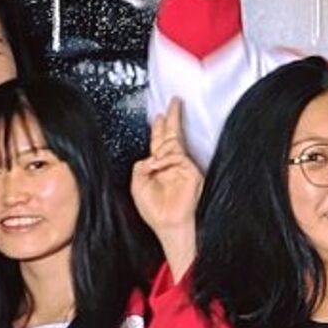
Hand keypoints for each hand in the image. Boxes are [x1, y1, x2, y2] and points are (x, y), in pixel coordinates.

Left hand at [129, 99, 203, 268]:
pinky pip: (176, 156)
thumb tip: (151, 157)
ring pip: (174, 142)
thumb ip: (140, 167)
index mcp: (158, 168)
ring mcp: (182, 167)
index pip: (159, 143)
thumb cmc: (155, 212)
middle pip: (170, 136)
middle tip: (173, 103)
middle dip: (171, 119)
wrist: (169, 225)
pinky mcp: (190, 171)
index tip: (160, 115)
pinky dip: (165, 158)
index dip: (159, 128)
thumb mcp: (137, 185)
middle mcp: (171, 165)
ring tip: (168, 116)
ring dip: (168, 131)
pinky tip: (158, 164)